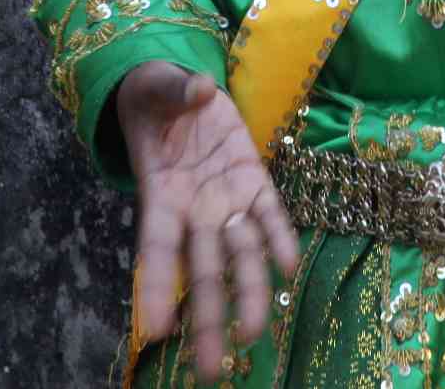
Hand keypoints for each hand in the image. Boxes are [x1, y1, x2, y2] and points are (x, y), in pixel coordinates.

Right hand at [118, 62, 300, 381]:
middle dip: (206, 318)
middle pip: (202, 269)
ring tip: (255, 335)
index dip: (156, 283)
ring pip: (240, 252)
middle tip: (208, 370)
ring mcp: (226, 198)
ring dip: (249, 292)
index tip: (154, 328)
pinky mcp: (253, 180)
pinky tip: (290, 266)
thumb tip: (197, 90)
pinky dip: (280, 238)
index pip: (157, 245)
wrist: (177, 90)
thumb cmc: (154, 95)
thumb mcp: (156, 84)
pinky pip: (270, 214)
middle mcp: (194, 208)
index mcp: (161, 192)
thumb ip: (175, 89)